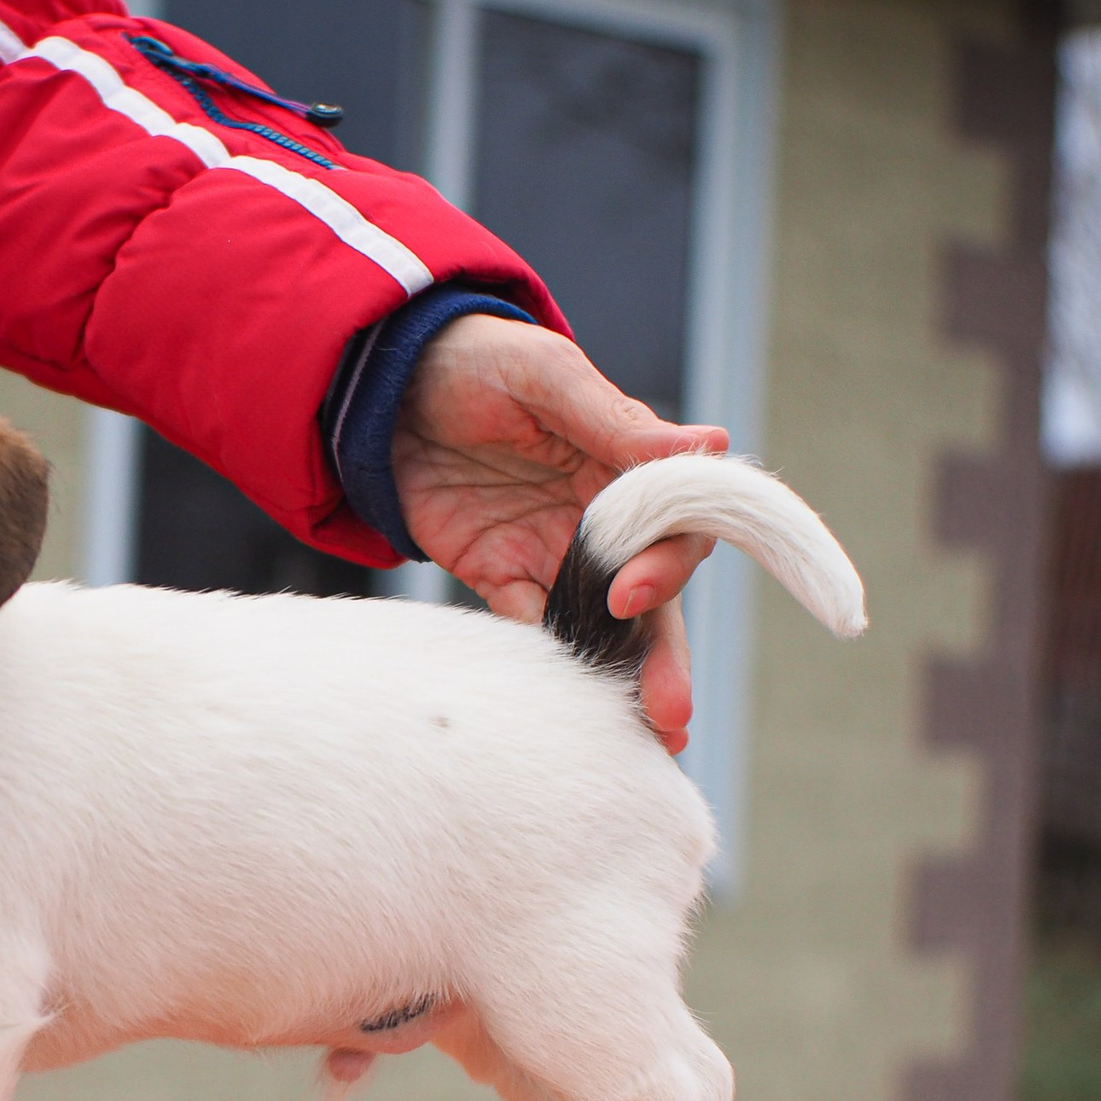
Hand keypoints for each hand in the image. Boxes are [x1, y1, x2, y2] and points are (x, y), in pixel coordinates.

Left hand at [395, 315, 728, 754]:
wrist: (390, 382)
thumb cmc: (481, 359)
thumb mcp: (544, 375)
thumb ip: (614, 420)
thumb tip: (711, 446)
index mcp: (629, 469)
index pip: (675, 529)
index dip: (664, 567)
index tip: (631, 595)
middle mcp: (604, 520)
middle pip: (650, 600)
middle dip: (662, 656)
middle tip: (672, 713)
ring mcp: (554, 552)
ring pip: (600, 629)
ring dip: (620, 681)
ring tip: (645, 740)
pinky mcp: (501, 576)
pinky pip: (529, 631)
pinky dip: (546, 670)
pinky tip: (558, 712)